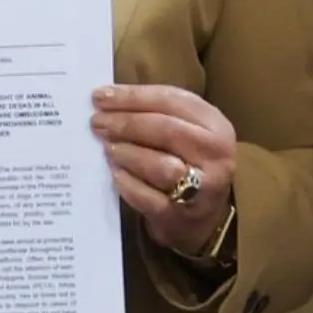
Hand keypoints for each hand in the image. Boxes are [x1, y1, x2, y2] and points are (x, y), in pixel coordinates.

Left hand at [92, 85, 237, 254]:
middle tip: (98, 122)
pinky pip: (149, 197)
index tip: (100, 96)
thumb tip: (108, 99)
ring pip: (161, 165)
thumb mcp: (187, 131)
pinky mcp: (180, 215)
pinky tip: (115, 173)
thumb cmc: (188, 162)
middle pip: (166, 129)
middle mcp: (215, 155)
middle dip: (127, 123)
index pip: (172, 100)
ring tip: (108, 148)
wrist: (203, 217)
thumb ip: (155, 113)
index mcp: (215, 125)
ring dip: (128, 153)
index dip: (133, 96)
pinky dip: (128, 183)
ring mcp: (202, 188)